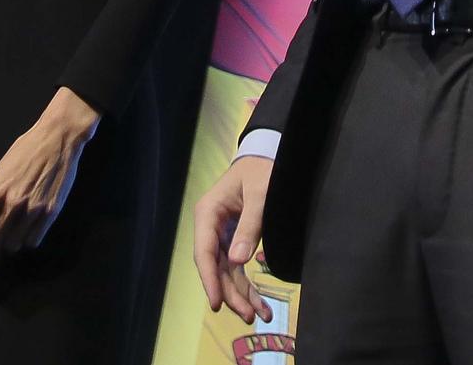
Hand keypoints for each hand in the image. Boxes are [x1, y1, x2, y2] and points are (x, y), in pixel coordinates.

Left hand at [0, 88, 99, 254]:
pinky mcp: (51, 211)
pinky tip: (30, 225)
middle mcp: (12, 203)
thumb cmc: (25, 151)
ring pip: (14, 244)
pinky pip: (33, 241)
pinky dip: (29, 238)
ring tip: (16, 225)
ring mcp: (33, 208)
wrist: (57, 137)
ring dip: (12, 240)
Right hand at [192, 155, 274, 321]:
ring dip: (241, 295)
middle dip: (231, 293)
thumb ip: (251, 225)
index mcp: (208, 212)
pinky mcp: (234, 240)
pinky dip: (248, 286)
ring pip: (227, 272)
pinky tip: (259, 305)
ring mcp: (221, 235)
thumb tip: (239, 261)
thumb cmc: (262, 170)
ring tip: (260, 316)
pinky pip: (237, 269)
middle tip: (249, 315)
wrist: (267, 156)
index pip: (204, 252)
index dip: (210, 280)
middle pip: (216, 267)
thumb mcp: (260, 193)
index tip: (217, 304)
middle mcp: (210, 227)